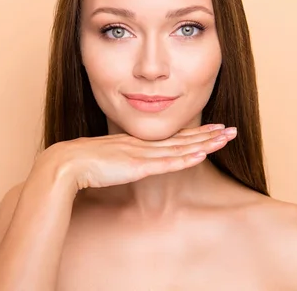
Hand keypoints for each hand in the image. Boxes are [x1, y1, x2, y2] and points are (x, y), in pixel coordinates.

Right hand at [28, 124, 237, 192]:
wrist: (66, 163)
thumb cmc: (81, 163)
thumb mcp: (106, 160)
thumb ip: (119, 161)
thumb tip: (124, 165)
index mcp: (137, 143)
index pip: (172, 137)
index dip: (195, 134)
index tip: (213, 129)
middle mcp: (143, 145)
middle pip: (183, 139)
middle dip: (209, 135)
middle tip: (231, 129)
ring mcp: (142, 154)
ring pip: (181, 148)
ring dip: (205, 144)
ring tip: (226, 138)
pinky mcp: (138, 166)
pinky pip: (167, 163)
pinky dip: (185, 158)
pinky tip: (202, 154)